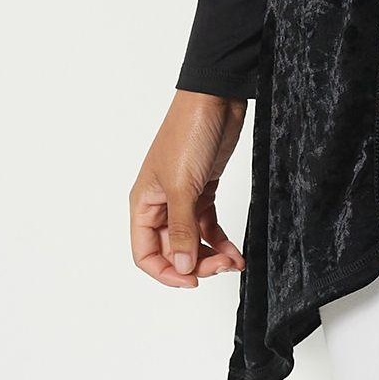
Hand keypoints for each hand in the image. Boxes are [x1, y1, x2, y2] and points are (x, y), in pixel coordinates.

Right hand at [130, 90, 248, 287]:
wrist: (216, 98)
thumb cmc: (189, 134)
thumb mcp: (182, 185)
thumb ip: (181, 228)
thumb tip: (182, 267)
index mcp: (143, 204)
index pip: (145, 253)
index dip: (166, 273)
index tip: (193, 280)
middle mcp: (160, 204)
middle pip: (171, 250)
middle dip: (195, 264)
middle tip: (222, 268)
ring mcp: (183, 197)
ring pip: (192, 240)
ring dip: (211, 255)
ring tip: (233, 263)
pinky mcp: (204, 188)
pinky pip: (208, 224)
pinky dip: (221, 240)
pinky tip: (235, 252)